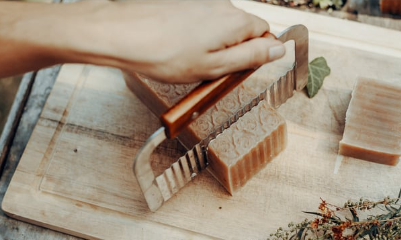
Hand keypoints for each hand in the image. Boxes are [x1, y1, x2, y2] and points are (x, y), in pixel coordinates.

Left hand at [0, 0, 284, 84]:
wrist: (121, 35)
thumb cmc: (164, 54)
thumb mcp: (215, 66)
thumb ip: (252, 57)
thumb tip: (279, 49)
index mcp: (235, 20)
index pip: (265, 34)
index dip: (256, 55)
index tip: (239, 71)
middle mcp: (221, 6)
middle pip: (242, 30)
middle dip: (233, 52)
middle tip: (212, 73)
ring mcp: (201, 4)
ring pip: (220, 30)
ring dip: (213, 48)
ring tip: (190, 65)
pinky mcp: (183, 6)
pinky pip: (200, 25)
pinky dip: (195, 40)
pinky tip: (177, 53)